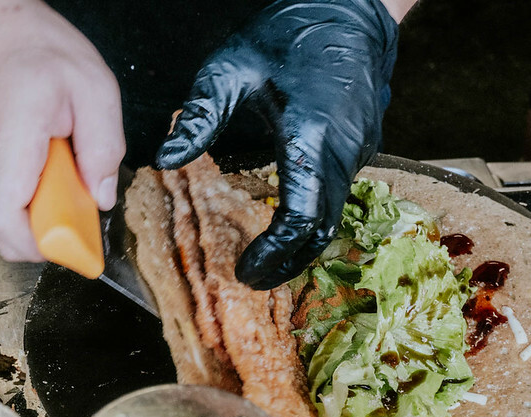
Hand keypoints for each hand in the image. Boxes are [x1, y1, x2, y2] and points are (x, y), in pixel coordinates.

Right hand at [0, 0, 124, 260]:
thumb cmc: (41, 50)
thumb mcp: (96, 89)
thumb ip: (105, 149)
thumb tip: (103, 198)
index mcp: (11, 137)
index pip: (7, 217)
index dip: (41, 245)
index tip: (76, 244)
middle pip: (7, 227)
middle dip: (51, 231)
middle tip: (81, 201)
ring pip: (7, 216)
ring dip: (43, 211)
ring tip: (64, 170)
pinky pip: (5, 199)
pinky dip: (32, 196)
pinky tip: (48, 165)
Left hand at [156, 0, 398, 289]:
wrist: (351, 10)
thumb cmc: (292, 33)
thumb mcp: (232, 67)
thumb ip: (200, 117)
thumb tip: (166, 160)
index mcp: (311, 138)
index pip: (299, 219)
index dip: (274, 254)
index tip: (246, 271)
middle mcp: (343, 154)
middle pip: (321, 231)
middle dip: (288, 261)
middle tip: (254, 276)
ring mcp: (360, 152)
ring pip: (333, 217)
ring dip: (301, 242)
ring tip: (267, 254)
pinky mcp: (364, 148)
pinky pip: (339, 196)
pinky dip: (313, 217)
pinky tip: (288, 217)